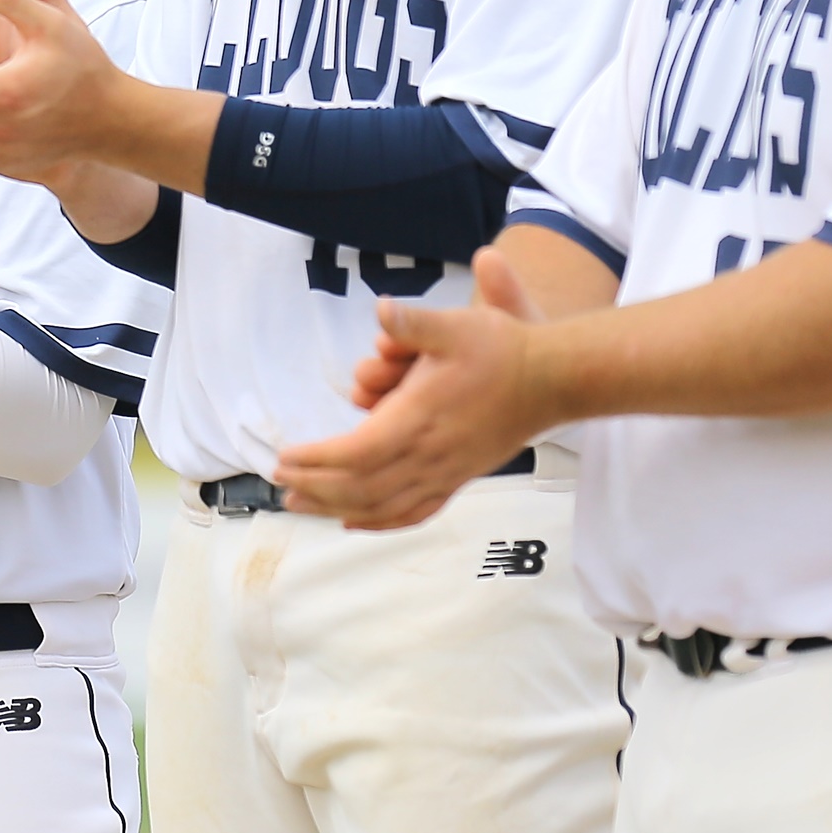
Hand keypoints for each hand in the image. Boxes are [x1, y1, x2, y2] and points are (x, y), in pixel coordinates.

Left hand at [276, 259, 557, 529]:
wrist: (552, 379)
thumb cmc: (502, 349)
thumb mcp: (456, 325)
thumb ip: (414, 323)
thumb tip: (381, 309)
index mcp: (422, 417)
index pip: (358, 451)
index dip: (318, 460)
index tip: (285, 457)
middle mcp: (432, 454)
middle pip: (362, 486)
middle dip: (316, 487)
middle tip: (279, 482)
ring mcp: (447, 471)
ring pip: (384, 505)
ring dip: (337, 509)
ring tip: (301, 505)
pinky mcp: (459, 478)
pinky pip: (415, 512)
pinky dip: (381, 521)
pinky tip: (355, 523)